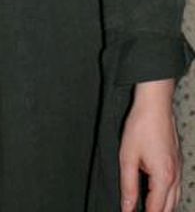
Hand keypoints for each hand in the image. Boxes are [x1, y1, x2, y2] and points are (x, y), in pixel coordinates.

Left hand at [119, 80, 180, 211]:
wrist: (156, 104)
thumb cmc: (141, 125)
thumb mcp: (128, 156)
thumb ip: (128, 185)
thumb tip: (127, 207)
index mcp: (163, 178)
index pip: (156, 210)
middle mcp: (175, 176)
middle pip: (169, 209)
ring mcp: (179, 169)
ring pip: (176, 199)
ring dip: (164, 208)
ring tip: (148, 207)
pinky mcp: (178, 161)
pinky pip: (177, 187)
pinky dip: (168, 196)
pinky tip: (158, 193)